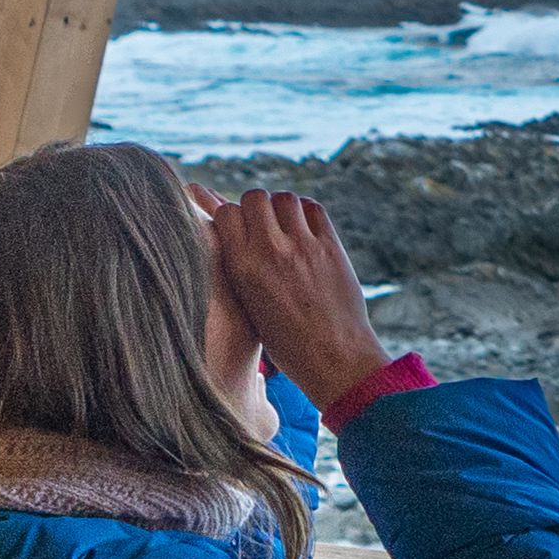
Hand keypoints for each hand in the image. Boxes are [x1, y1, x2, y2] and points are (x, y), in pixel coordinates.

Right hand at [200, 185, 391, 408]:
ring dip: (281, 207)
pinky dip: (306, 212)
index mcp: (242, 269)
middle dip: (255, 207)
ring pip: (284, 198)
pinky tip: (305, 229)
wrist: (334, 360)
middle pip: (254, 197)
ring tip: (285, 226)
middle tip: (263, 225)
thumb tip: (230, 236)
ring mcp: (303, 247)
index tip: (237, 227)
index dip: (229, 216)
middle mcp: (270, 251)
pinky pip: (314, 209)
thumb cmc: (286, 342)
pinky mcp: (331, 247)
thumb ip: (238, 267)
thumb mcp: (248, 305)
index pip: (225, 213)